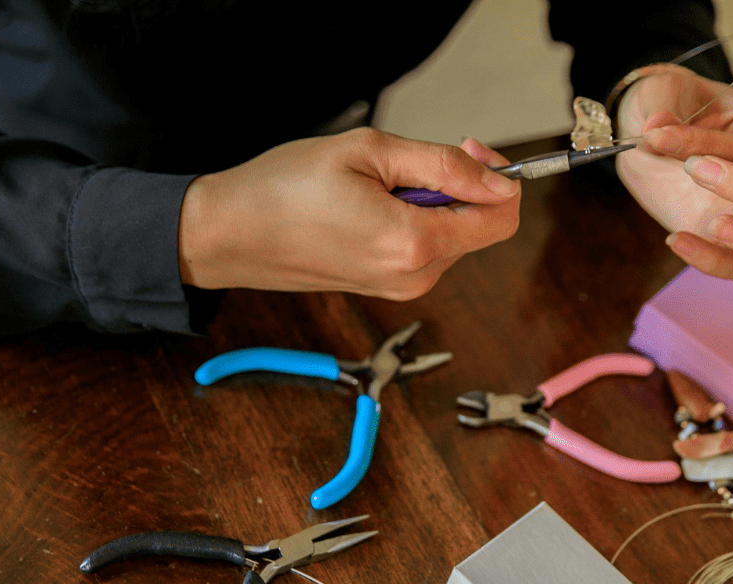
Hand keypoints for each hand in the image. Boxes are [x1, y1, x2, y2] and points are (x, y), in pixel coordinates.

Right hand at [178, 129, 519, 298]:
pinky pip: (424, 249)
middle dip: (459, 187)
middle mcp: (415, 276)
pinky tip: (367, 208)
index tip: (466, 148)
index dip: (498, 175)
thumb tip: (500, 179)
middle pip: (478, 226)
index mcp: (414, 243)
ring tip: (373, 188)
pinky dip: (412, 222)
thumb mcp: (370, 152)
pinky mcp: (386, 287)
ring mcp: (401, 287)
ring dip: (431, 204)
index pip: (501, 217)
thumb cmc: (285, 188)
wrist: (231, 234)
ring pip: (451, 236)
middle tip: (405, 161)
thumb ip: (444, 165)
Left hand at [614, 66, 732, 278]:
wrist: (654, 134)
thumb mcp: (664, 95)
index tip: (659, 135)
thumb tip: (657, 127)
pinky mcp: (732, 243)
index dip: (707, 141)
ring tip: (715, 226)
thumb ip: (663, 105)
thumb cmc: (673, 107)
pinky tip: (676, 239)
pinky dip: (711, 261)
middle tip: (696, 173)